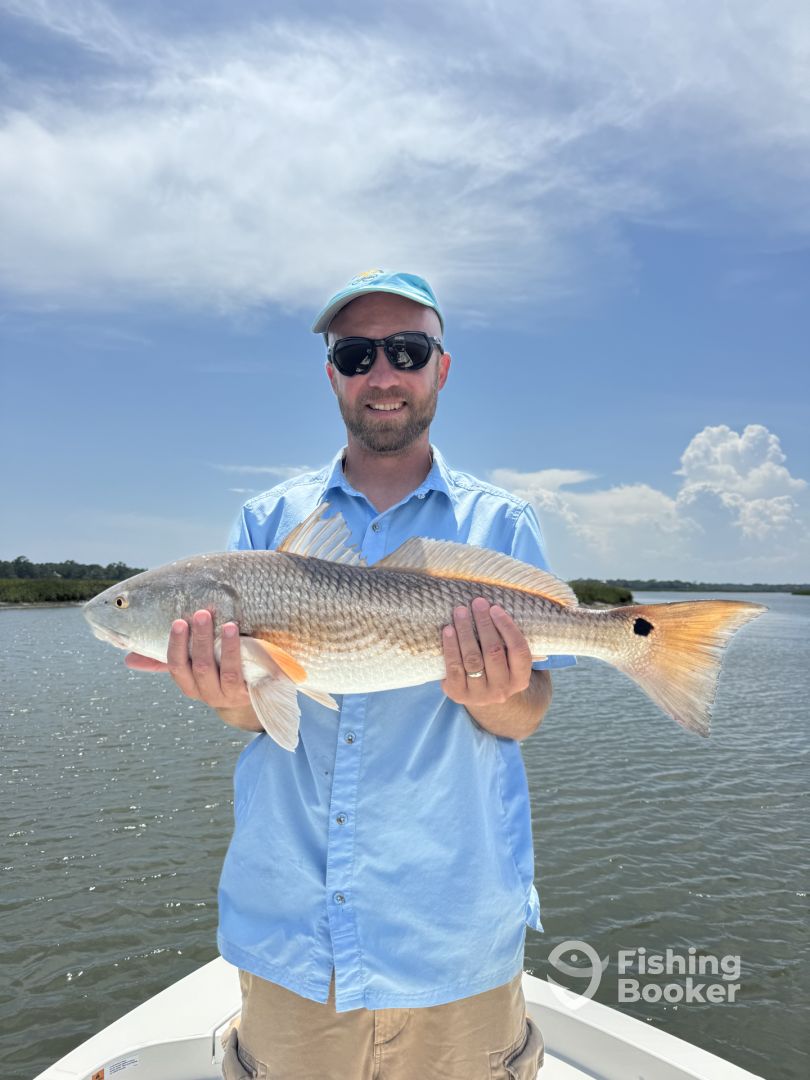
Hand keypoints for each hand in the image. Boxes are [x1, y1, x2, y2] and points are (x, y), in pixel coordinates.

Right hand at [125, 609, 251, 710]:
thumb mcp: (192, 666)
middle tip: (202, 613)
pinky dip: (242, 657)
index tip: (179, 621)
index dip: (176, 645)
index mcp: (189, 685)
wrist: (250, 695)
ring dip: (225, 647)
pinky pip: (245, 676)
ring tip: (228, 624)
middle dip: (200, 640)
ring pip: (225, 672)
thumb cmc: (216, 672)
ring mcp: (229, 695)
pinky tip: (243, 640)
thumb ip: (163, 661)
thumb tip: (127, 659)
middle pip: (200, 667)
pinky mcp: (249, 693)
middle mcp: (206, 692)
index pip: (176, 666)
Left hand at [440, 598, 542, 707]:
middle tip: (477, 603)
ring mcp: (480, 694)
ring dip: (465, 631)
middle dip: (484, 624)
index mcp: (520, 680)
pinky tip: (448, 630)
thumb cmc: (496, 667)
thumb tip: (494, 607)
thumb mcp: (508, 660)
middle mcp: (502, 690)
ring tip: (460, 611)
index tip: (495, 608)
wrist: (479, 695)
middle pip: (493, 652)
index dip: (507, 627)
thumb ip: (507, 641)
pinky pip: (453, 667)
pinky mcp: (458, 694)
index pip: (519, 650)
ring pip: (472, 658)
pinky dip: (451, 647)